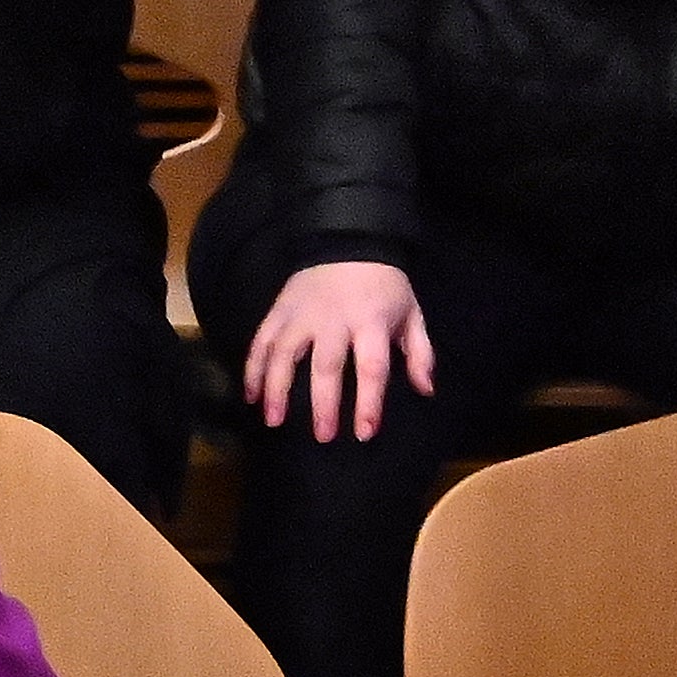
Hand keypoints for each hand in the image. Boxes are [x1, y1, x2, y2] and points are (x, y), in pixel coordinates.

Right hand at [245, 259, 434, 441]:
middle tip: (322, 436)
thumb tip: (425, 390)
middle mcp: (334, 320)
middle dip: (323, 403)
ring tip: (273, 421)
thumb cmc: (384, 285)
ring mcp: (303, 314)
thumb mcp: (411, 313)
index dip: (368, 402)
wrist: (349, 239)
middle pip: (326, 365)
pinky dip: (253, 368)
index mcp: (371, 322)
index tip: (364, 432)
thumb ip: (420, 353)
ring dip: (276, 388)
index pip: (371, 367)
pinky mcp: (280, 309)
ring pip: (284, 353)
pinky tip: (250, 395)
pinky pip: (262, 340)